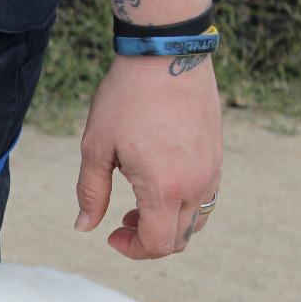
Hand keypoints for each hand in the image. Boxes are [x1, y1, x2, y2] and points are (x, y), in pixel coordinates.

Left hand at [74, 54, 222, 258]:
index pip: (158, 245)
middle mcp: (196, 183)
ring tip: (140, 205)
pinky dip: (183, 206)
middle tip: (122, 220)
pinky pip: (207, 197)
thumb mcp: (96, 148)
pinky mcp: (216, 154)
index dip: (132, 249)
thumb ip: (91, 193)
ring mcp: (211, 169)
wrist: (166, 52)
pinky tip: (160, 185)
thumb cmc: (126, 98)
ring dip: (168, 225)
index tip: (111, 233)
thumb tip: (84, 227)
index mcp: (165, 188)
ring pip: (197, 221)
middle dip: (148, 241)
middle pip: (179, 239)